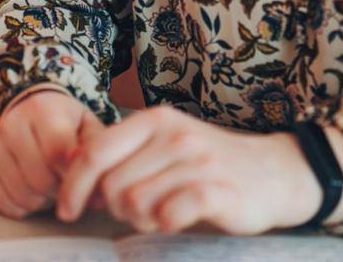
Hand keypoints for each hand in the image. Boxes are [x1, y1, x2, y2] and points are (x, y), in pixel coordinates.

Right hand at [0, 87, 103, 218]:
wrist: (31, 111)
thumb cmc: (66, 124)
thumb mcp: (88, 128)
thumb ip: (97, 156)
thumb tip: (99, 197)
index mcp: (42, 109)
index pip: (57, 153)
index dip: (73, 175)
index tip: (83, 178)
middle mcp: (11, 124)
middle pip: (40, 179)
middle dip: (60, 190)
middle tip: (66, 181)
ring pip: (22, 194)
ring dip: (42, 200)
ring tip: (51, 184)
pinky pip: (2, 203)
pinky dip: (22, 206)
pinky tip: (32, 190)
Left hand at [55, 105, 325, 234]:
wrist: (274, 172)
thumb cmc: (208, 164)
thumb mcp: (164, 146)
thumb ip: (124, 157)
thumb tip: (75, 184)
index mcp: (154, 120)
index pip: (94, 152)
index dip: (72, 186)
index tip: (68, 211)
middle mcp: (174, 135)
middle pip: (111, 185)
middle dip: (115, 208)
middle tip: (137, 212)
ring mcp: (198, 160)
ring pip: (136, 202)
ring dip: (140, 219)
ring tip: (161, 213)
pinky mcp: (219, 190)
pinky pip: (170, 213)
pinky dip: (165, 222)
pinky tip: (176, 219)